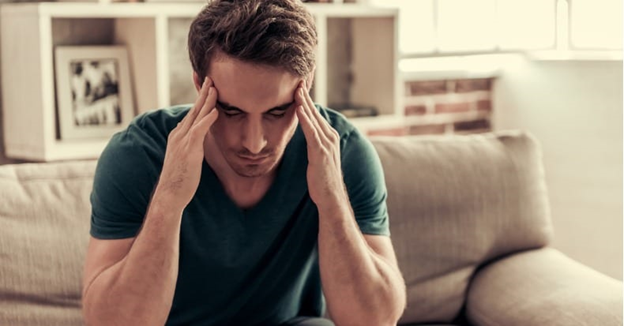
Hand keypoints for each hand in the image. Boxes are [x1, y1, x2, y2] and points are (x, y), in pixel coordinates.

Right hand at [153, 77, 218, 212]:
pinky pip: (199, 131)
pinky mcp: (189, 150)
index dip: (200, 99)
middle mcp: (179, 135)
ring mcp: (182, 141)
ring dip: (206, 101)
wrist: (169, 194)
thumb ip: (188, 143)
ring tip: (215, 87)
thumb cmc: (179, 179)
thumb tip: (191, 133)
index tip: (206, 86)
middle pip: (193, 109)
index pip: (191, 113)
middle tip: (210, 78)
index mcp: (178, 135)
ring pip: (196, 116)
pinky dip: (207, 119)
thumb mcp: (184, 156)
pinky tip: (215, 111)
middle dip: (202, 93)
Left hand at [295, 80, 348, 209]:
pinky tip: (299, 109)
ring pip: (313, 119)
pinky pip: (311, 132)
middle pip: (316, 113)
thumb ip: (315, 144)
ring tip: (297, 89)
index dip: (308, 101)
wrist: (331, 196)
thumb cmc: (323, 179)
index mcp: (329, 137)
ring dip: (305, 103)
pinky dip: (305, 119)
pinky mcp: (321, 152)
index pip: (316, 115)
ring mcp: (327, 144)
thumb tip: (307, 137)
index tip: (299, 87)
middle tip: (298, 80)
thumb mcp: (318, 157)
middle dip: (306, 96)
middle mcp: (330, 137)